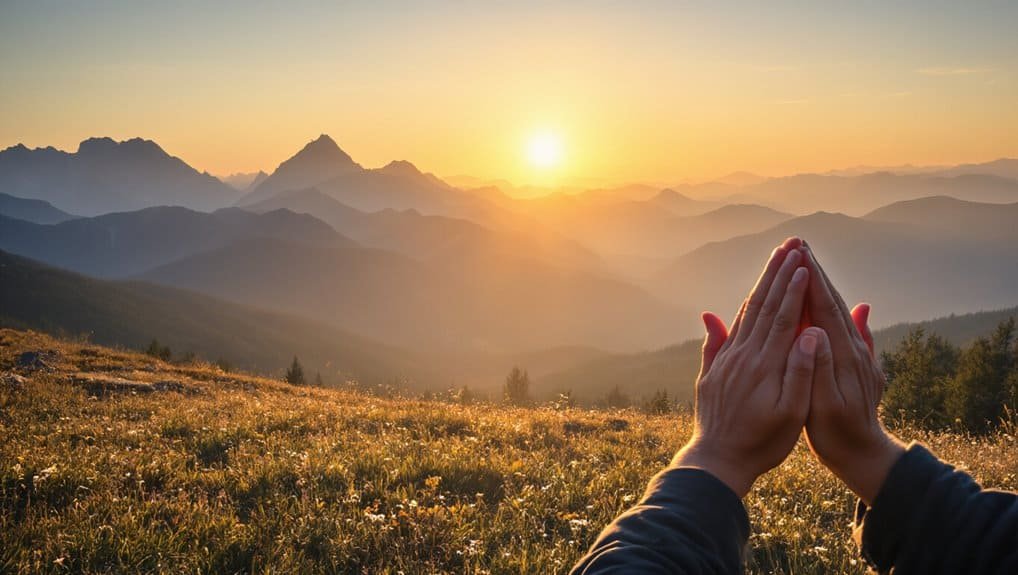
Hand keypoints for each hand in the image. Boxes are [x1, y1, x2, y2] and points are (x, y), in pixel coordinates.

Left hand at [673, 237, 822, 497]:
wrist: (717, 460)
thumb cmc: (762, 443)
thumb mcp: (791, 413)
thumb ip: (801, 371)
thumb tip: (811, 333)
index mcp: (765, 363)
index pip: (783, 316)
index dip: (794, 288)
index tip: (805, 261)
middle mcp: (742, 355)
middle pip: (762, 306)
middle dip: (777, 275)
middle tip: (789, 246)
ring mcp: (725, 360)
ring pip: (745, 314)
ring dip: (760, 287)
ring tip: (772, 263)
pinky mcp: (714, 370)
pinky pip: (726, 334)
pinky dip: (736, 314)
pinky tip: (736, 304)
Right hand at [799, 243, 904, 504]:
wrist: (861, 453)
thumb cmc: (836, 434)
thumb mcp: (824, 404)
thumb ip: (819, 367)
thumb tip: (815, 332)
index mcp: (843, 354)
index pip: (824, 307)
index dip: (809, 280)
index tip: (797, 254)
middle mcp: (851, 347)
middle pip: (830, 300)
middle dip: (813, 271)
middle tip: (798, 243)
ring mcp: (852, 352)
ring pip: (832, 308)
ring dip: (817, 281)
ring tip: (803, 259)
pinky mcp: (848, 358)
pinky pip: (831, 323)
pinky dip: (820, 304)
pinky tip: (813, 296)